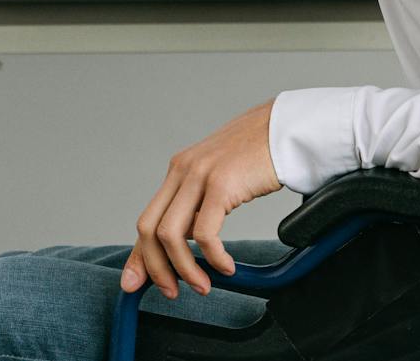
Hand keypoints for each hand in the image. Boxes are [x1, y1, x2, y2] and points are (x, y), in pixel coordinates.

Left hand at [120, 100, 281, 298]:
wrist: (285, 128)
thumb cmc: (258, 155)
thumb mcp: (218, 177)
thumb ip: (198, 202)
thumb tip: (186, 239)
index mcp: (178, 170)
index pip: (147, 219)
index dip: (139, 257)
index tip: (134, 284)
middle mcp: (182, 170)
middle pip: (149, 229)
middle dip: (156, 268)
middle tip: (172, 291)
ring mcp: (199, 176)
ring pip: (171, 234)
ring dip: (184, 268)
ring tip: (203, 285)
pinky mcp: (221, 184)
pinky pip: (204, 233)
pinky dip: (213, 258)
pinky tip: (226, 266)